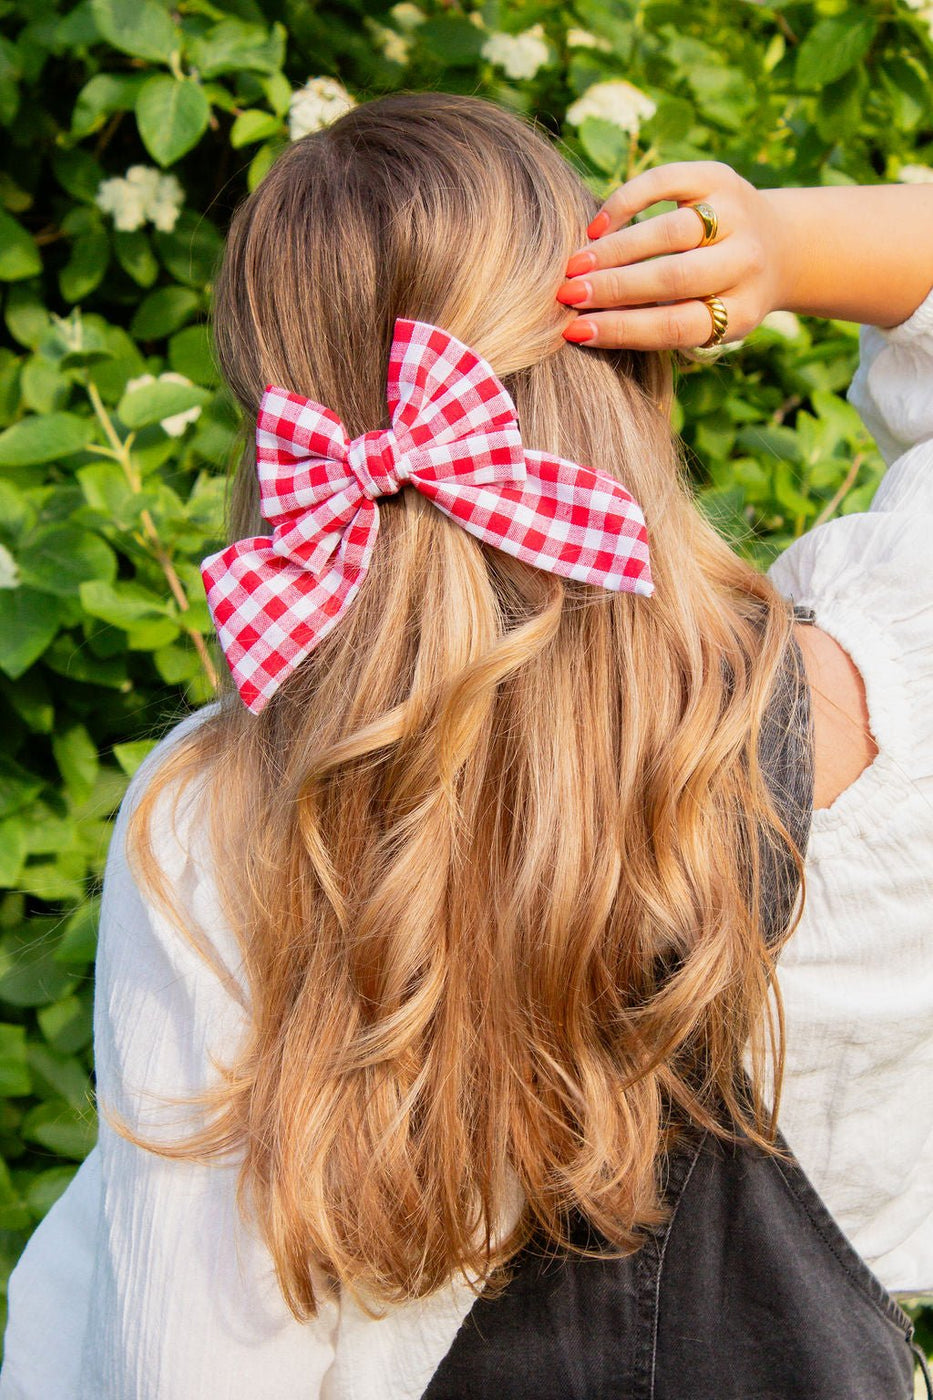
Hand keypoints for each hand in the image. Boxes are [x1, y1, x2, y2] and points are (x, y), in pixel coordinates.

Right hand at [556, 160, 787, 350]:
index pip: (675, 325)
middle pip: (673, 278)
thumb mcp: (704, 322)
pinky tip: (598, 226)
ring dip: (616, 249)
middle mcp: (745, 263)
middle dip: (614, 287)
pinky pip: (667, 181)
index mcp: (740, 311)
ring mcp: (737, 216)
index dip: (623, 328)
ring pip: (670, 231)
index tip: (576, 330)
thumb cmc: (717, 296)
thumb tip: (584, 325)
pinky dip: (627, 201)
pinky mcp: (721, 177)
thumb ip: (659, 323)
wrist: (776, 246)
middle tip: (567, 293)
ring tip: (576, 264)